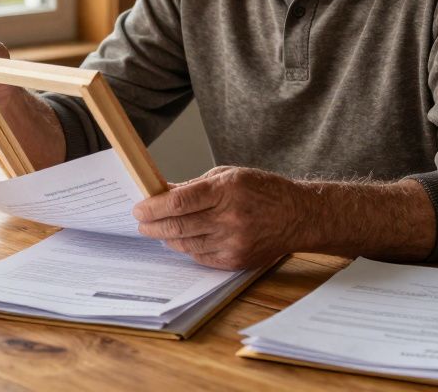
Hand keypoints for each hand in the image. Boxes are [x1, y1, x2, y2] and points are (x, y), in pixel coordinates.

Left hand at [133, 166, 298, 269]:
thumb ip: (195, 186)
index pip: (179, 201)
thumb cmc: (264, 191)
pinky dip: (187, 248)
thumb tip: (164, 192)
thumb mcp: (229, 176)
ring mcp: (233, 242)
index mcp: (226, 191)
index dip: (154, 206)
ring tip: (159, 230)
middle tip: (141, 222)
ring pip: (186, 244)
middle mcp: (229, 218)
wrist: (298, 216)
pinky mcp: (236, 260)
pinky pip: (200, 257)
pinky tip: (182, 240)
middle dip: (153, 225)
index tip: (139, 208)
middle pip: (178, 226)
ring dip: (167, 237)